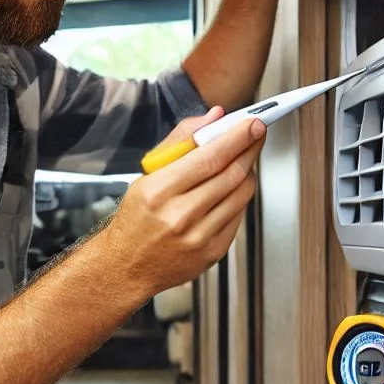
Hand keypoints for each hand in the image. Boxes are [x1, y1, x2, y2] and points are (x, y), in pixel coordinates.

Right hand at [104, 108, 265, 297]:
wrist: (126, 266)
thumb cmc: (136, 218)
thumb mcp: (147, 174)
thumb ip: (181, 141)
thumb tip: (214, 117)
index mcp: (158, 192)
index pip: (210, 157)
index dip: (238, 137)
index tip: (253, 124)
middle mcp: (179, 216)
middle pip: (231, 174)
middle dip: (250, 148)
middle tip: (256, 134)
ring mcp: (199, 237)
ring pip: (241, 194)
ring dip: (248, 171)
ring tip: (243, 159)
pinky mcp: (213, 252)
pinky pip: (239, 214)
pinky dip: (239, 196)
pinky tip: (231, 187)